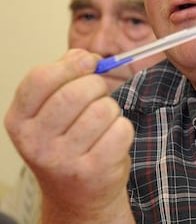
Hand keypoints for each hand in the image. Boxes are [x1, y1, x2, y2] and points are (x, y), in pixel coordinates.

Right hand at [4, 49, 134, 222]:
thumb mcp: (51, 111)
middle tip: (98, 94)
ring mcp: (62, 159)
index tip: (88, 61)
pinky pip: (121, 129)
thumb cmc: (67, 142)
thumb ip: (63, 76)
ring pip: (103, 109)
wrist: (77, 194)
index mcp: (19, 120)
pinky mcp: (92, 170)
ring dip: (111, 109)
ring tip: (102, 123)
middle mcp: (35, 142)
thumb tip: (83, 55)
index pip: (40, 78)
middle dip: (96, 85)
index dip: (71, 63)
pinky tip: (111, 139)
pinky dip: (123, 128)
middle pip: (76, 91)